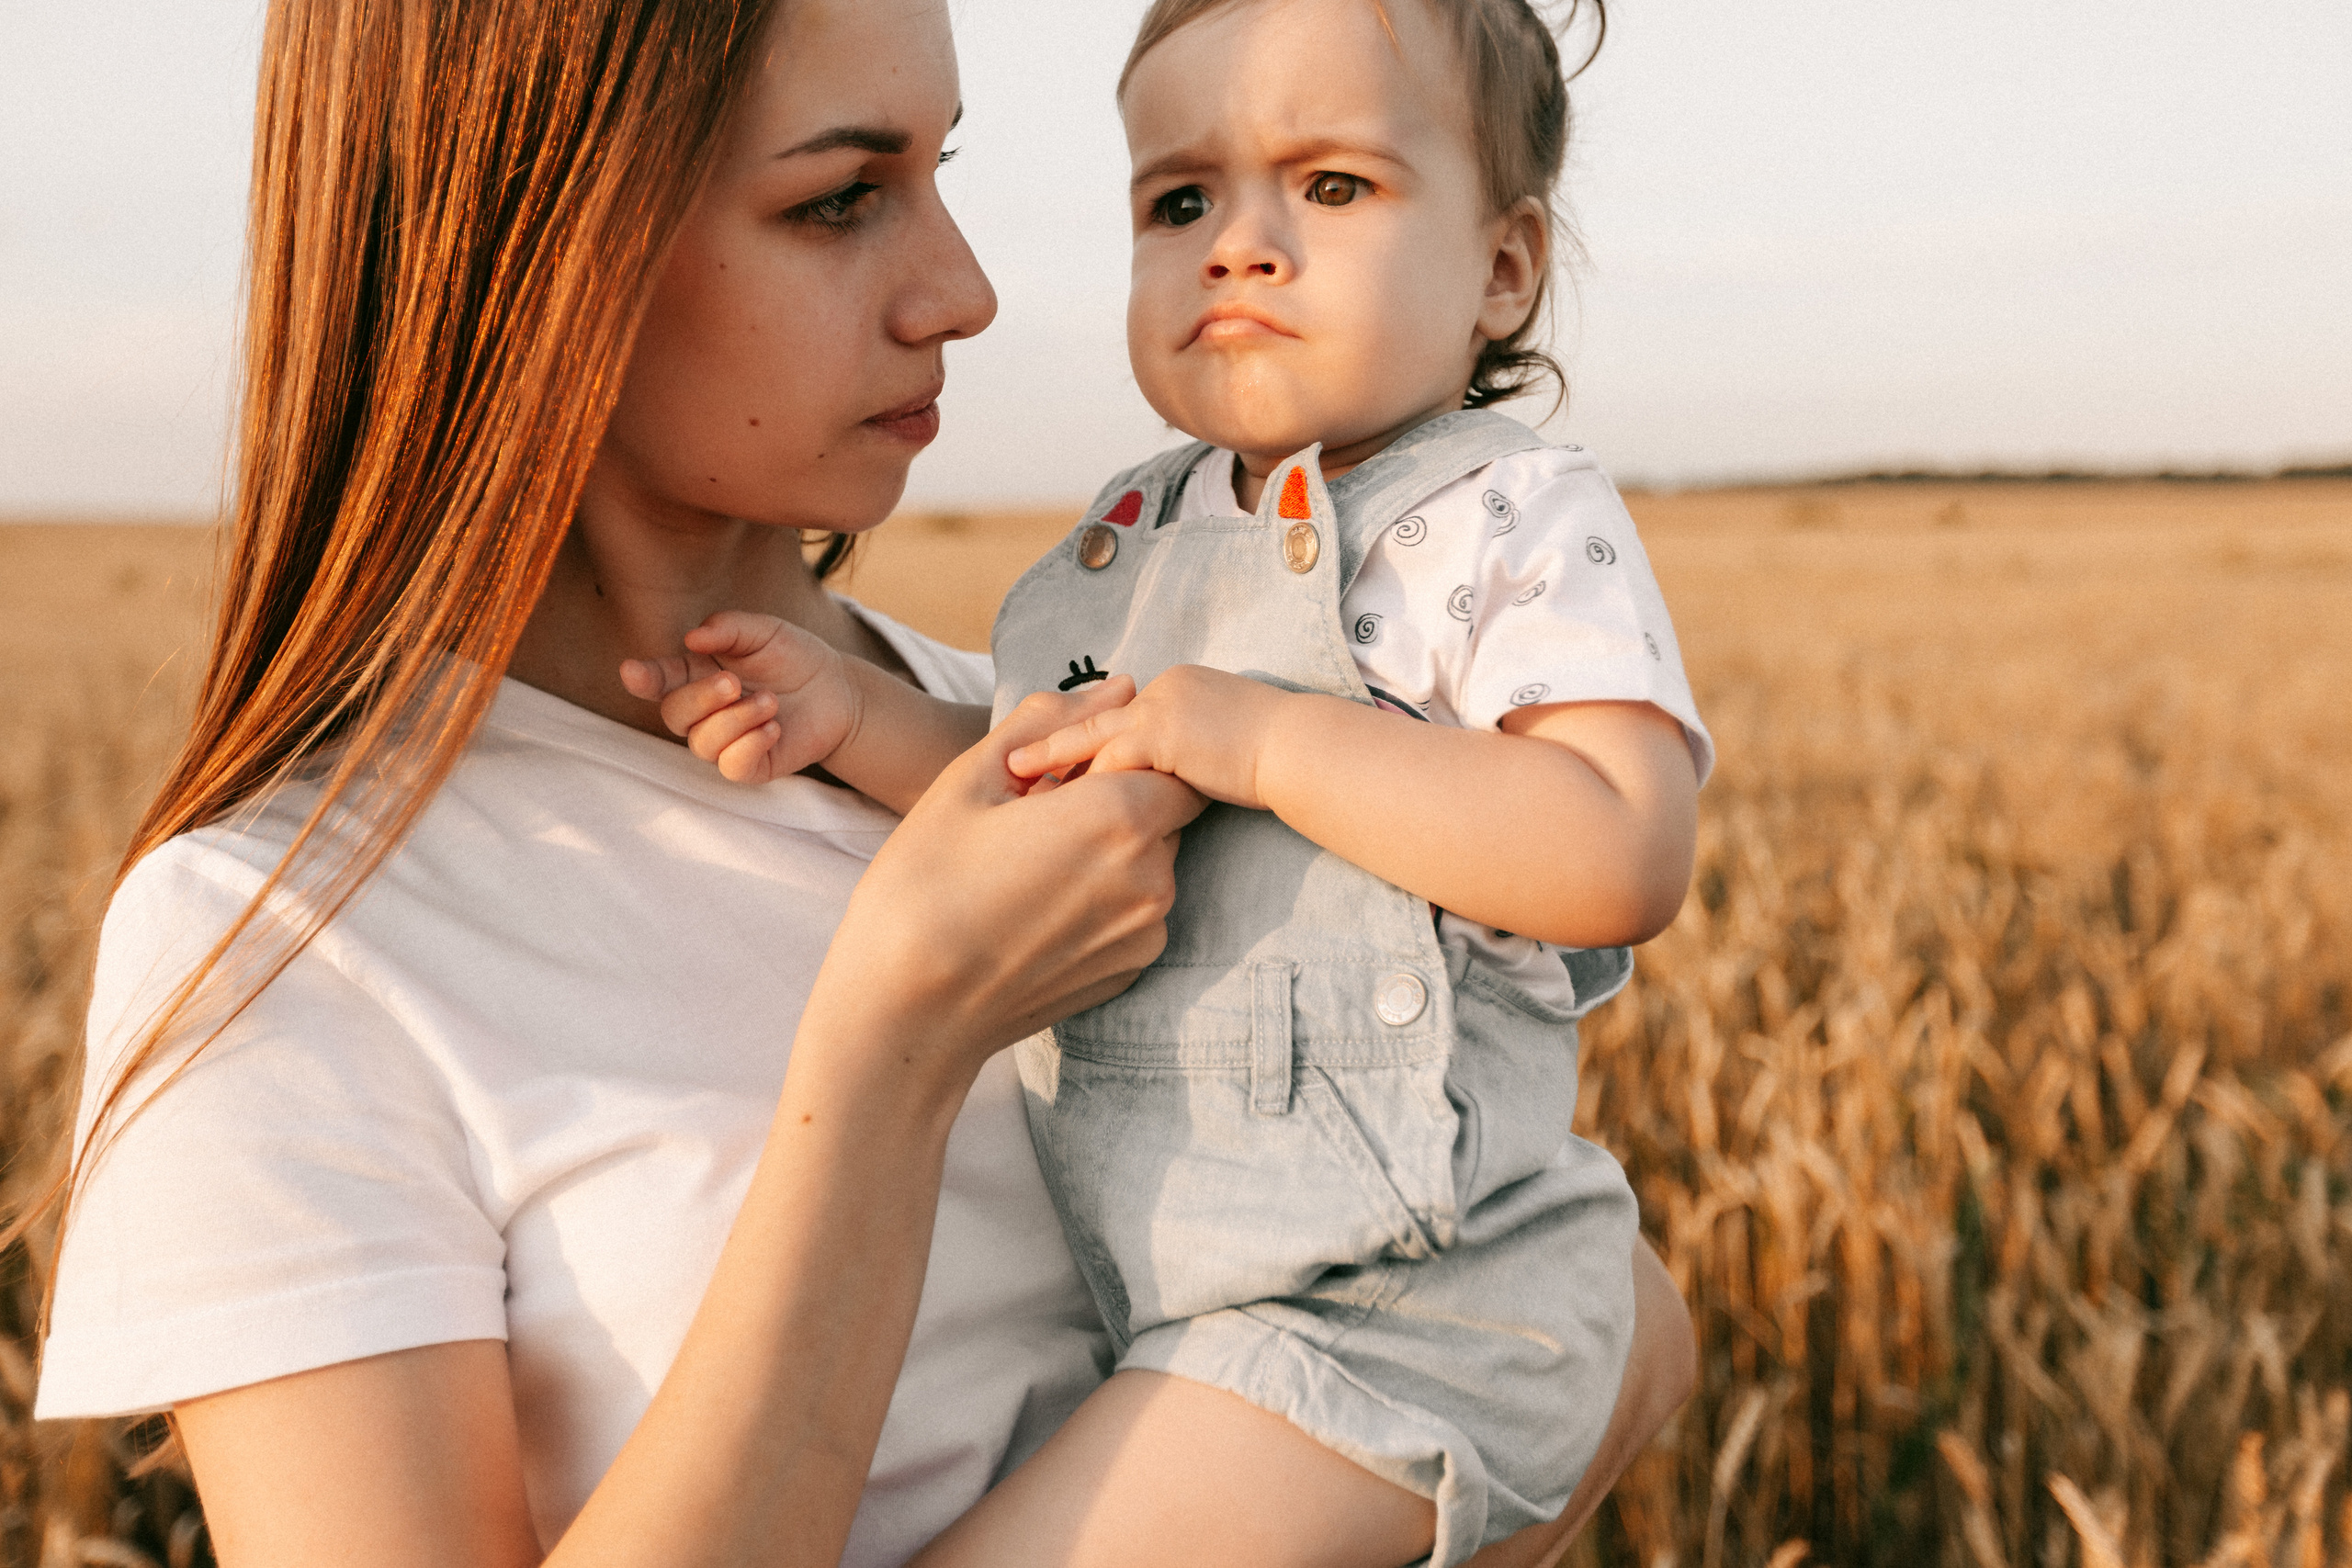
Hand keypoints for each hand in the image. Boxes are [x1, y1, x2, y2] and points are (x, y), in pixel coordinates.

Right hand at [619, 611, 855, 783]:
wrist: (838, 691)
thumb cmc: (793, 658)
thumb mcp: (764, 631)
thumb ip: (728, 628)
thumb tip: (692, 637)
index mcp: (697, 674)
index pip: (659, 680)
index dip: (643, 678)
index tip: (632, 671)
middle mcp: (703, 711)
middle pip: (673, 715)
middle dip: (700, 698)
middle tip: (735, 682)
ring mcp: (724, 742)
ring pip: (702, 743)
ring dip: (735, 720)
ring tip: (771, 701)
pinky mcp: (750, 765)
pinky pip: (731, 767)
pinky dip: (750, 745)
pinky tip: (773, 728)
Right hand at [807, 683, 1208, 1064]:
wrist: (905, 1010)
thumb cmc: (924, 886)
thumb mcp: (972, 781)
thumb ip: (1053, 723)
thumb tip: (1116, 686)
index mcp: (1118, 816)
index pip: (1166, 759)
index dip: (1121, 753)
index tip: (1063, 768)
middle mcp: (1151, 877)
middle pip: (1165, 811)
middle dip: (1117, 800)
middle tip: (1039, 813)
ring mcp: (1144, 932)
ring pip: (1150, 862)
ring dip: (1109, 850)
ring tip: (1029, 863)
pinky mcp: (1129, 972)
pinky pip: (1135, 912)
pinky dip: (1102, 898)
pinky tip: (1035, 906)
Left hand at [1004, 665, 1288, 809]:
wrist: (1302, 751)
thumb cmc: (1275, 762)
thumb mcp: (1222, 751)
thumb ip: (1186, 761)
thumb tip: (1164, 791)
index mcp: (1175, 691)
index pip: (1115, 717)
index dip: (1077, 743)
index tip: (1042, 766)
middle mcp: (1162, 689)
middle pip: (1093, 719)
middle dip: (1050, 746)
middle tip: (1009, 769)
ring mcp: (1160, 706)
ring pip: (1091, 738)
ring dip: (1051, 763)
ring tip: (1012, 784)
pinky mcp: (1161, 731)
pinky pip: (1107, 758)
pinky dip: (1077, 780)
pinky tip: (1047, 802)